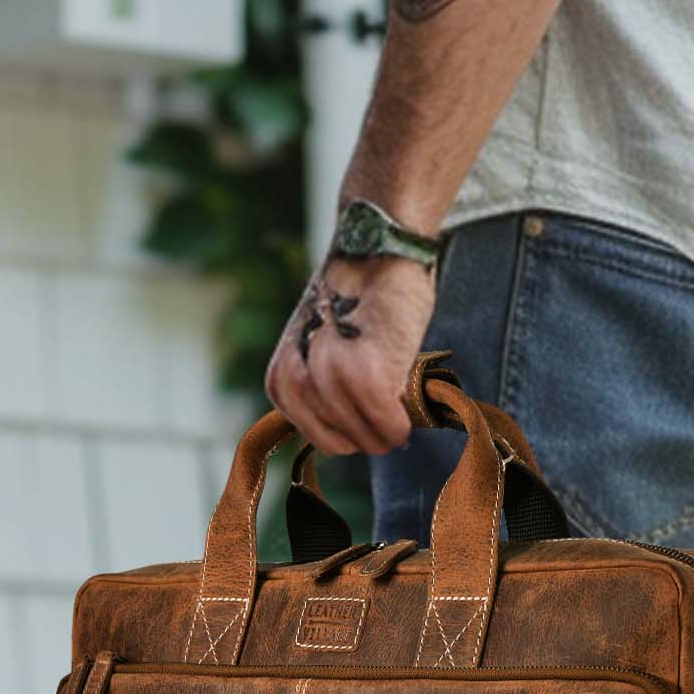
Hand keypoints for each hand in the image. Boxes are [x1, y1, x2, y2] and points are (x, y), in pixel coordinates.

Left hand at [265, 256, 438, 454]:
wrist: (378, 248)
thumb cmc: (359, 298)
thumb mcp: (320, 348)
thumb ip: (321, 389)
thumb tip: (350, 433)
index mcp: (281, 381)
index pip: (322, 439)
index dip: (353, 430)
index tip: (372, 407)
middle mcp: (299, 382)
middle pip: (342, 445)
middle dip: (370, 433)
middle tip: (393, 404)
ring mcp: (331, 379)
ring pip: (368, 441)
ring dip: (391, 428)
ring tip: (404, 393)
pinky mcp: (367, 376)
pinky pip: (389, 427)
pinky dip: (404, 423)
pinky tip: (412, 402)